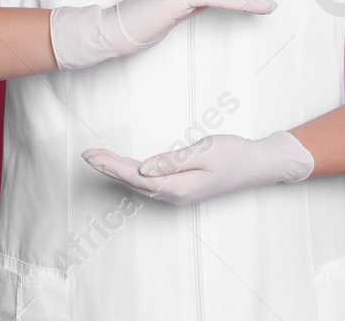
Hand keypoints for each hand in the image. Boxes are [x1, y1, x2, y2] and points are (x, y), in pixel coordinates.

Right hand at [49, 0, 275, 71]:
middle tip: (268, 5)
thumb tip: (204, 6)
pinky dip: (233, 1)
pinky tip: (248, 6)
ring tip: (266, 6)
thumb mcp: (167, 19)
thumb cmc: (134, 29)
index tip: (254, 5)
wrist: (112, 31)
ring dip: (246, 0)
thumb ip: (186, 9)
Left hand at [80, 131, 314, 205]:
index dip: (110, 165)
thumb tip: (143, 168)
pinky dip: (133, 172)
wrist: (258, 165)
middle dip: (108, 167)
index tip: (90, 155)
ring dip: (118, 170)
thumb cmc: (235, 154)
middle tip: (85, 154)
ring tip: (98, 158)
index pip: (134, 176)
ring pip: (140, 182)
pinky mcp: (183, 187)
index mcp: (177, 187)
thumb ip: (172, 160)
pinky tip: (126, 167)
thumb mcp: (204, 151)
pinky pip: (151, 181)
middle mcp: (174, 194)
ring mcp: (179, 193)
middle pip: (133, 181)